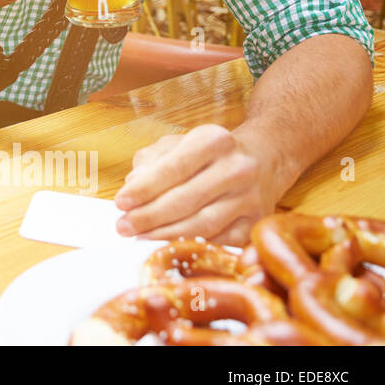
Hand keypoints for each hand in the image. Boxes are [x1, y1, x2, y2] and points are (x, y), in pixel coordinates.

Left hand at [113, 124, 283, 244]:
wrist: (264, 159)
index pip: (173, 168)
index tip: (120, 203)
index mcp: (215, 141)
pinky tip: (167, 243)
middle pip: (186, 200)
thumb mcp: (179, 143)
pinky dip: (190, 243)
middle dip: (148, 216)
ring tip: (138, 236)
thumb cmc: (209, 153)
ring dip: (164, 234)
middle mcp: (238, 168)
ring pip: (202, 224)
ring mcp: (251, 197)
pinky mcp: (257, 222)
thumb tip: (133, 187)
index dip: (144, 188)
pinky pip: (218, 240)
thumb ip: (151, 161)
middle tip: (122, 226)